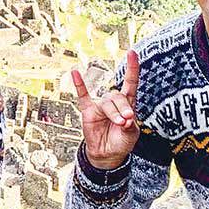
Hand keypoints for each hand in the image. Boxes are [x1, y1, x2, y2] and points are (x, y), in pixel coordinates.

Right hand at [69, 50, 140, 168]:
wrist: (108, 155)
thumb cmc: (121, 142)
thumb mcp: (131, 135)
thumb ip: (130, 125)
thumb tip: (125, 118)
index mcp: (128, 104)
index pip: (130, 83)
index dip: (132, 68)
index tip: (132, 54)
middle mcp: (114, 102)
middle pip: (119, 96)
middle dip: (123, 108)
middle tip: (126, 120)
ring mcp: (100, 106)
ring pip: (107, 102)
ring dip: (113, 112)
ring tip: (118, 123)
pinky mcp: (88, 111)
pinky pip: (83, 96)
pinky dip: (80, 85)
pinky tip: (75, 73)